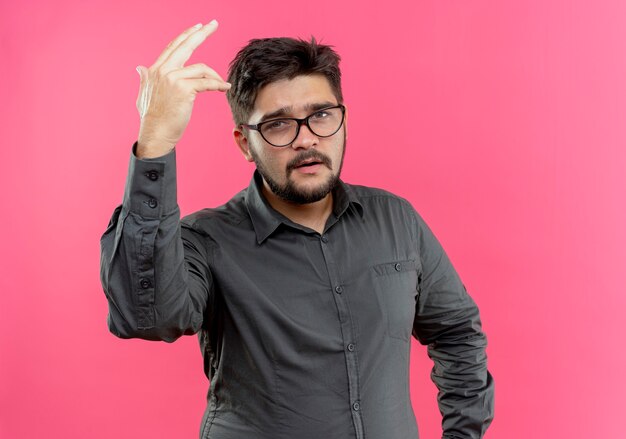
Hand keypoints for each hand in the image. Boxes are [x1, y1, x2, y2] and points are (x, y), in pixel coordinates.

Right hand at [135, 20, 230, 157]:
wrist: (155, 134)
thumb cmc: (152, 118)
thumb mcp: (144, 94)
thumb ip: (145, 79)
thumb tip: (139, 68)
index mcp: (155, 70)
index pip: (173, 47)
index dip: (186, 35)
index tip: (197, 27)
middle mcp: (162, 71)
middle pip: (185, 46)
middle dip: (201, 33)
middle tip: (214, 23)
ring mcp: (172, 79)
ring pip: (200, 68)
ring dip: (214, 76)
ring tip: (222, 84)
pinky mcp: (184, 90)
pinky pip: (206, 83)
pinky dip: (218, 85)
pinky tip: (225, 87)